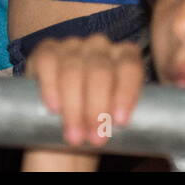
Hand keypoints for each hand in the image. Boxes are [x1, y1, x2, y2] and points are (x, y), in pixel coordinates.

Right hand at [26, 33, 144, 147]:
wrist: (68, 125)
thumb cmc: (97, 121)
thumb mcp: (117, 116)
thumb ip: (126, 113)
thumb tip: (138, 127)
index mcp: (125, 55)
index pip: (130, 68)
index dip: (126, 93)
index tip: (120, 121)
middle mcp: (99, 45)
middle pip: (100, 72)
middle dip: (97, 108)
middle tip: (95, 138)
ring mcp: (72, 45)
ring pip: (73, 70)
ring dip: (74, 107)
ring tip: (74, 136)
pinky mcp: (46, 50)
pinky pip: (48, 62)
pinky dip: (51, 86)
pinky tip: (54, 107)